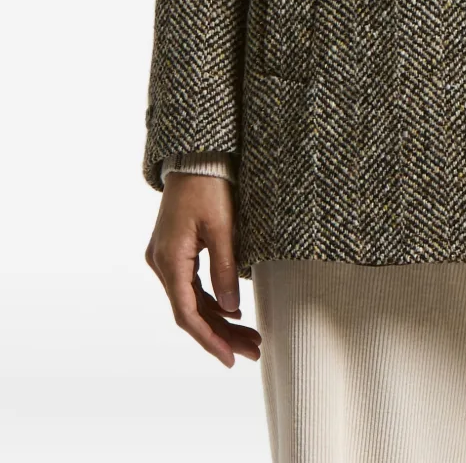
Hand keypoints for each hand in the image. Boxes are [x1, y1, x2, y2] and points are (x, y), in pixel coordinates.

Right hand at [145, 172, 261, 367]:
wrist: (196, 157)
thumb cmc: (210, 186)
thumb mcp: (223, 227)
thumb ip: (226, 269)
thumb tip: (231, 310)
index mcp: (169, 260)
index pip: (187, 313)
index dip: (209, 339)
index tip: (231, 359)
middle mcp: (161, 263)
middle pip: (190, 311)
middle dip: (221, 334)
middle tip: (254, 351)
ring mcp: (165, 258)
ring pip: (192, 300)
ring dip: (219, 319)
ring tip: (251, 337)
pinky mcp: (174, 251)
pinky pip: (191, 285)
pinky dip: (212, 301)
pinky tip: (233, 312)